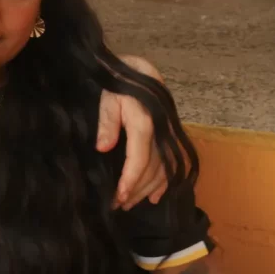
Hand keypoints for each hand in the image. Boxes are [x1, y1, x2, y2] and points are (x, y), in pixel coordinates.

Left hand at [97, 55, 167, 209]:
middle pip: (153, 169)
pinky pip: (171, 163)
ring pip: (163, 169)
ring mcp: (167, 135)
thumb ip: (107, 122)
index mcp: (144, 123)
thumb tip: (104, 148)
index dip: (130, 181)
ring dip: (148, 189)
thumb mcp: (107, 97)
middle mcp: (160, 133)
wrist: (137, 68)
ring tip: (131, 204)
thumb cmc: (118, 82)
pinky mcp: (168, 136)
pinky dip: (164, 182)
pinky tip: (156, 197)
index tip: (119, 198)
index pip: (140, 159)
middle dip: (136, 190)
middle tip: (118, 205)